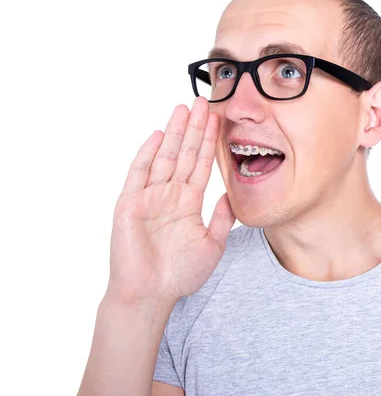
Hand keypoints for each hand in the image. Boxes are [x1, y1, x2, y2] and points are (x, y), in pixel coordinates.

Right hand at [108, 96, 235, 304]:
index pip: (202, 164)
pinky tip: (158, 135)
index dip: (210, 141)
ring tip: (184, 108)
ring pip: (165, 157)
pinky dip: (148, 154)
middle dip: (194, 128)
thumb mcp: (213, 244)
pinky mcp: (130, 203)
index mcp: (188, 202)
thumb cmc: (180, 273)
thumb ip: (223, 218)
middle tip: (203, 101)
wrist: (151, 294)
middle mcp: (170, 194)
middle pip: (185, 153)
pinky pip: (139, 173)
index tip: (219, 119)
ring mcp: (149, 196)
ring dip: (174, 132)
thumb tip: (234, 195)